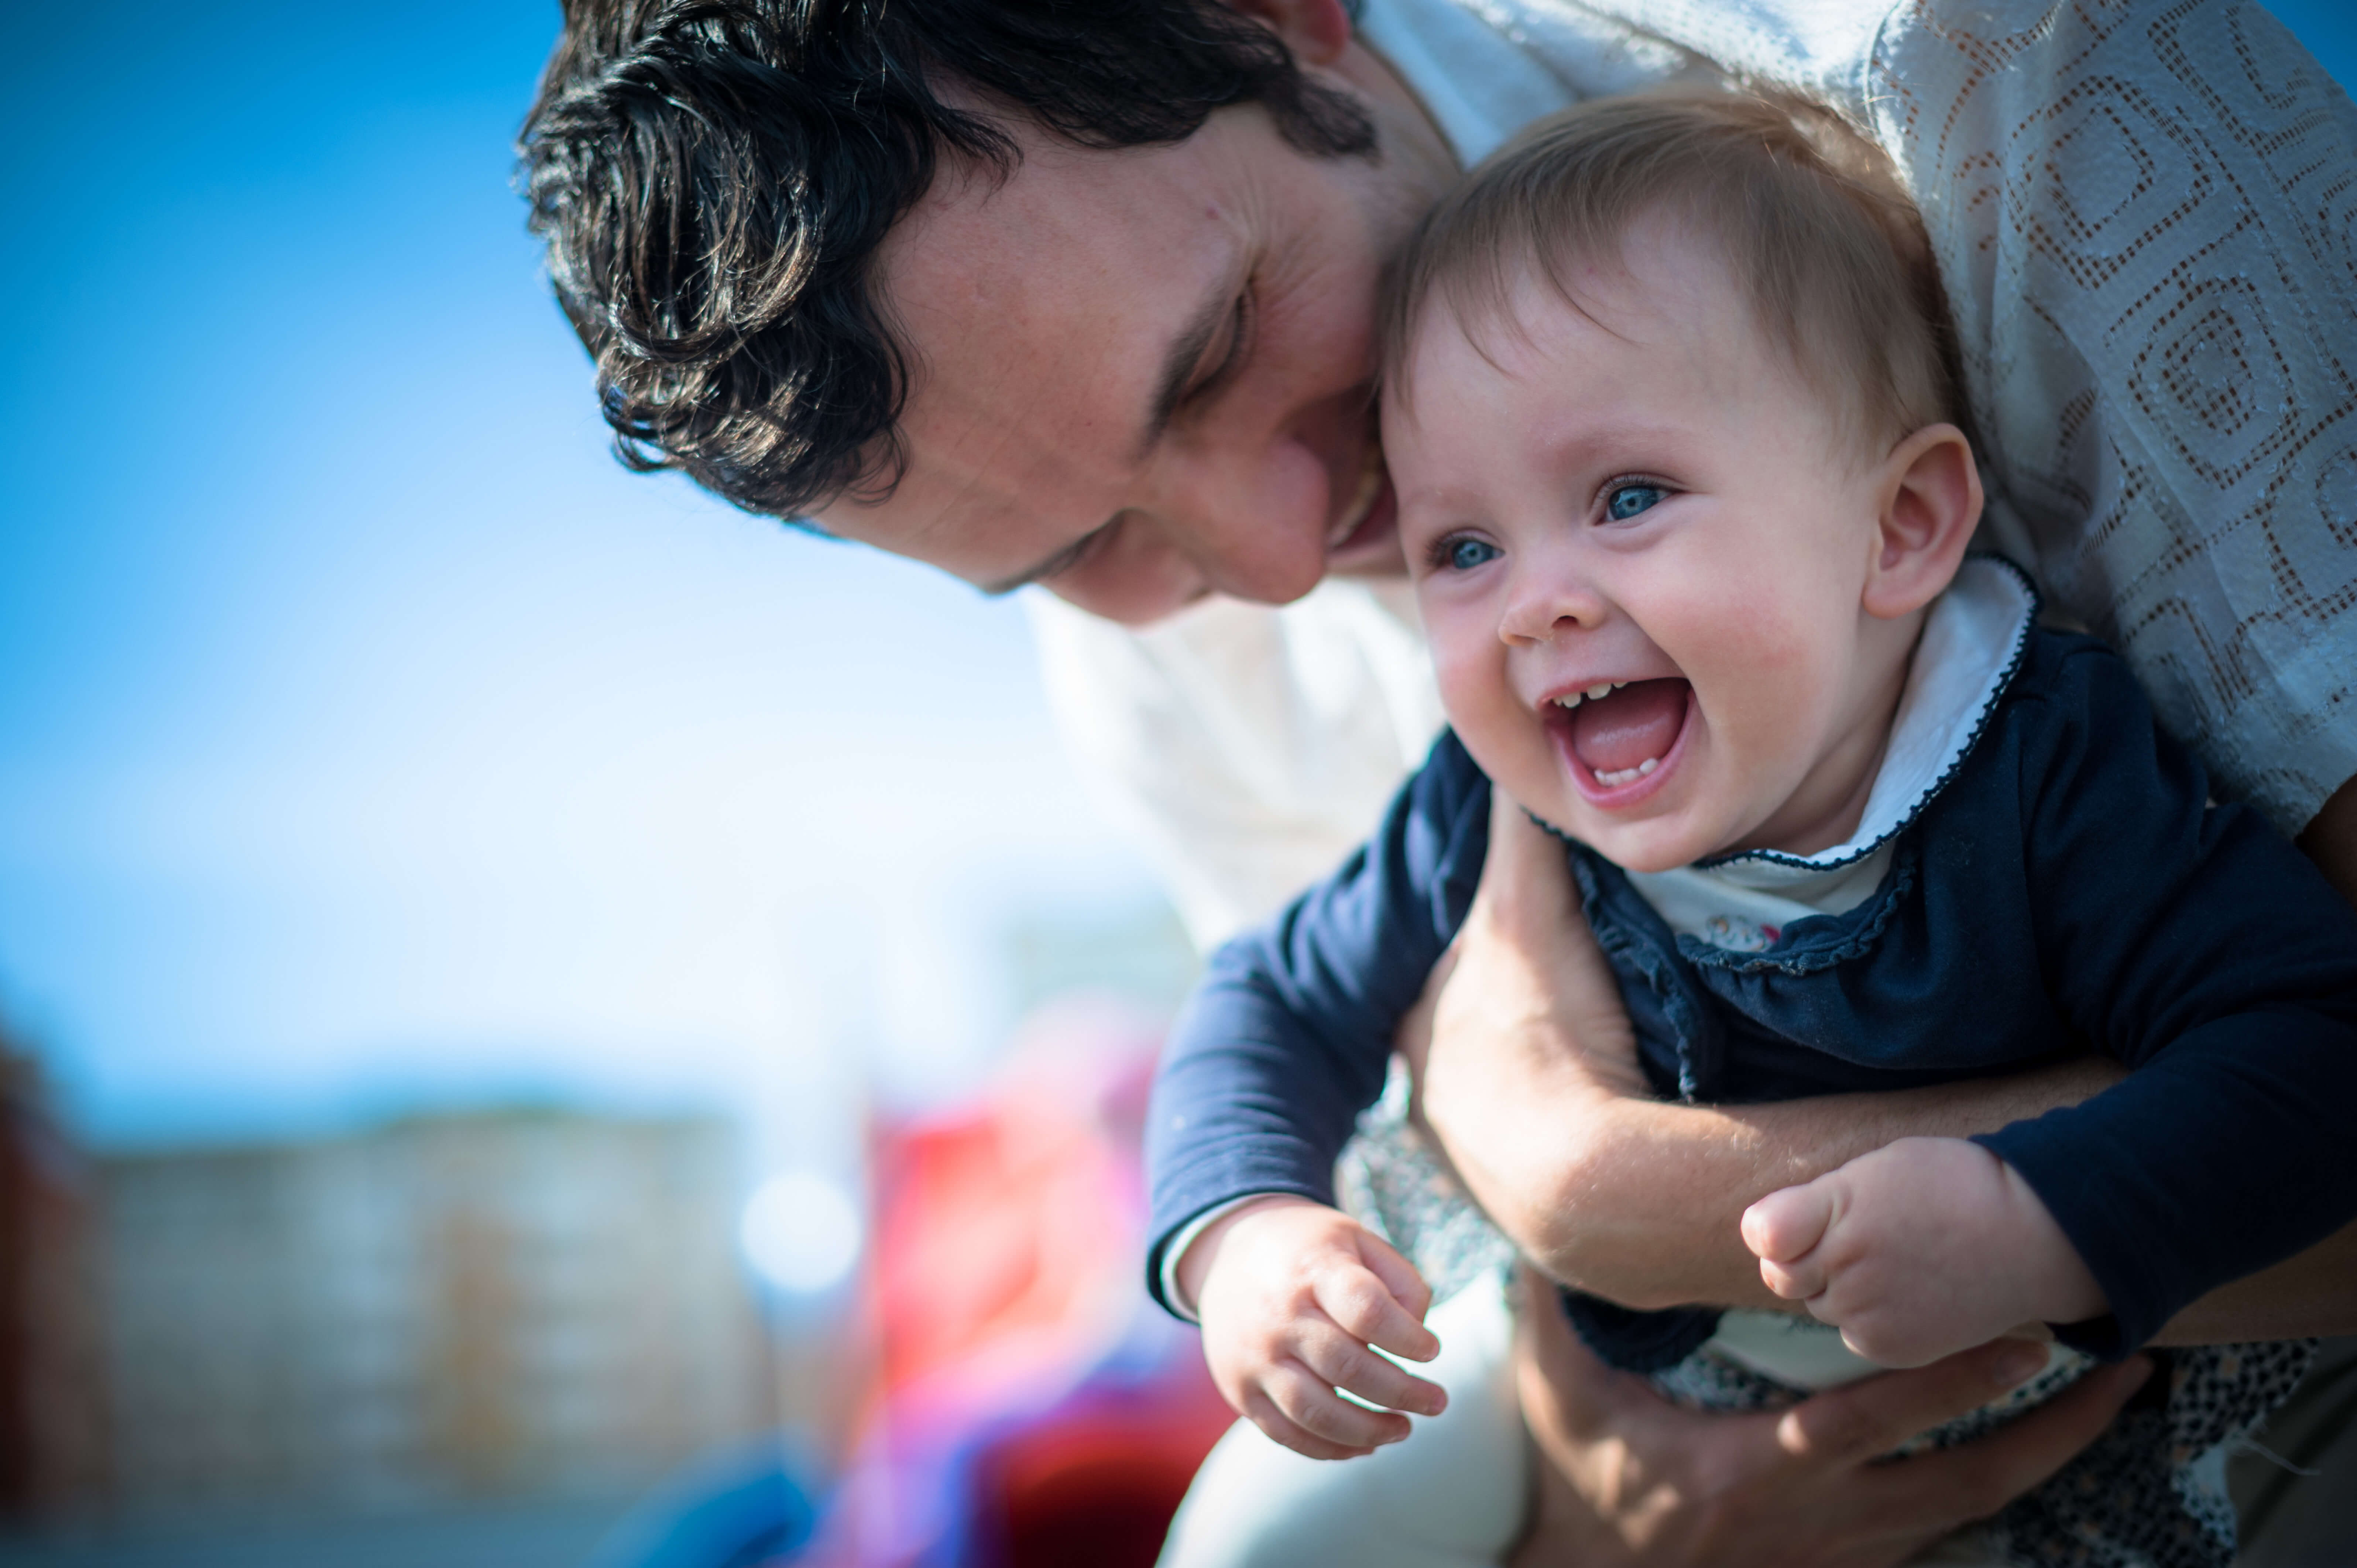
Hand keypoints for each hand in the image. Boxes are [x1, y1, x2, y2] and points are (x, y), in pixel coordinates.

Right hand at [1182, 1196, 1447, 1458]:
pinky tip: (1364, 1444)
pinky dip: (1331, 1449)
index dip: (1408, 1338)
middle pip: (1348, 1368)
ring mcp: (1255, 1357)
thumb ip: (1400, 1280)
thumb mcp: (1357, 1239)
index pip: (1368, 1311)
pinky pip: (1287, 1434)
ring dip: (1370, 1431)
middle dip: (1403, 1393)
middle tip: (1436, 1401)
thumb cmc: (1309, 1252)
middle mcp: (1279, 1316)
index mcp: (1314, 1270)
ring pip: (1317, 1413)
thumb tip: (1419, 1335)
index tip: (1432, 1349)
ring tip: (1404, 1428)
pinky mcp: (1240, 1390)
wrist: (1226, 1257)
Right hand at [1507, 1266, 2152, 1567]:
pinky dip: (2001, 1490)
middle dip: (2052, 1430)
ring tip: (2112, 1402)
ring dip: (2049, 1459)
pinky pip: (1945, 1532)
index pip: (1869, 1422)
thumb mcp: (1559, 1392)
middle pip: (1963, 1483)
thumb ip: (1559, 1311)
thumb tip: (1547, 1227)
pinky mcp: (1849, 1566)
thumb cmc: (1580, 1478)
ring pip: (1971, 1512)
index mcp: (1753, 1470)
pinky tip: (2046, 1454)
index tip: (2020, 1338)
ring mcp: (1843, 1552)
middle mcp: (1817, 1520)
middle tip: (2123, 1369)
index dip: (1947, 1381)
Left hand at [1742, 1137, 2106, 1366]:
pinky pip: (1855, 1334)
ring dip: (1845, 1288)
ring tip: (1901, 1260)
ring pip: (1824, 1305)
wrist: (2036, 1234)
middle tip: (1869, 1236)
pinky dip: (1874, 1317)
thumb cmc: (1954, 1185)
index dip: (1778, 1229)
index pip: (1761, 1235)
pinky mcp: (1890, 1347)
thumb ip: (1812, 1205)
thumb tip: (1762, 1239)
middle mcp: (1843, 1267)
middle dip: (1812, 1259)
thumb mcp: (1874, 1170)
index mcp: (1833, 1211)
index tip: (1802, 1220)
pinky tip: (1914, 1292)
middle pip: (1788, 1275)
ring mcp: (1866, 1313)